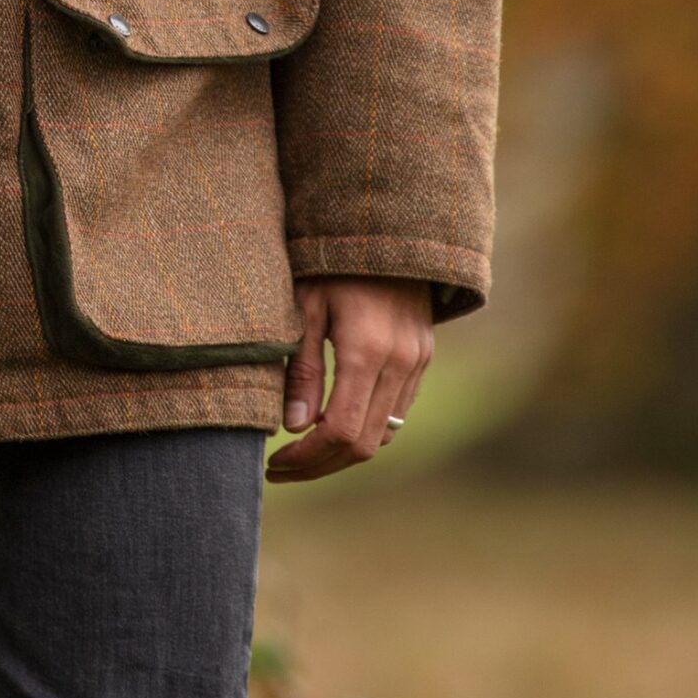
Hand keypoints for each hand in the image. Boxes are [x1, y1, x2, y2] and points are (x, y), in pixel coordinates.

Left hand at [265, 275, 433, 483]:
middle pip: (363, 444)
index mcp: (366, 350)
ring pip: (383, 434)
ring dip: (343, 452)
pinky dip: (365, 429)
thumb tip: (293, 426)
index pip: (339, 430)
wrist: (387, 229)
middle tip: (281, 468)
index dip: (306, 457)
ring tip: (302, 452)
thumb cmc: (332, 261)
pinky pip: (397, 412)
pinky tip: (332, 423)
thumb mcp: (304, 305)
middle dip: (320, 464)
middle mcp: (400, 362)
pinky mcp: (423, 358)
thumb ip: (302, 368)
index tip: (274, 463)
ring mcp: (417, 362)